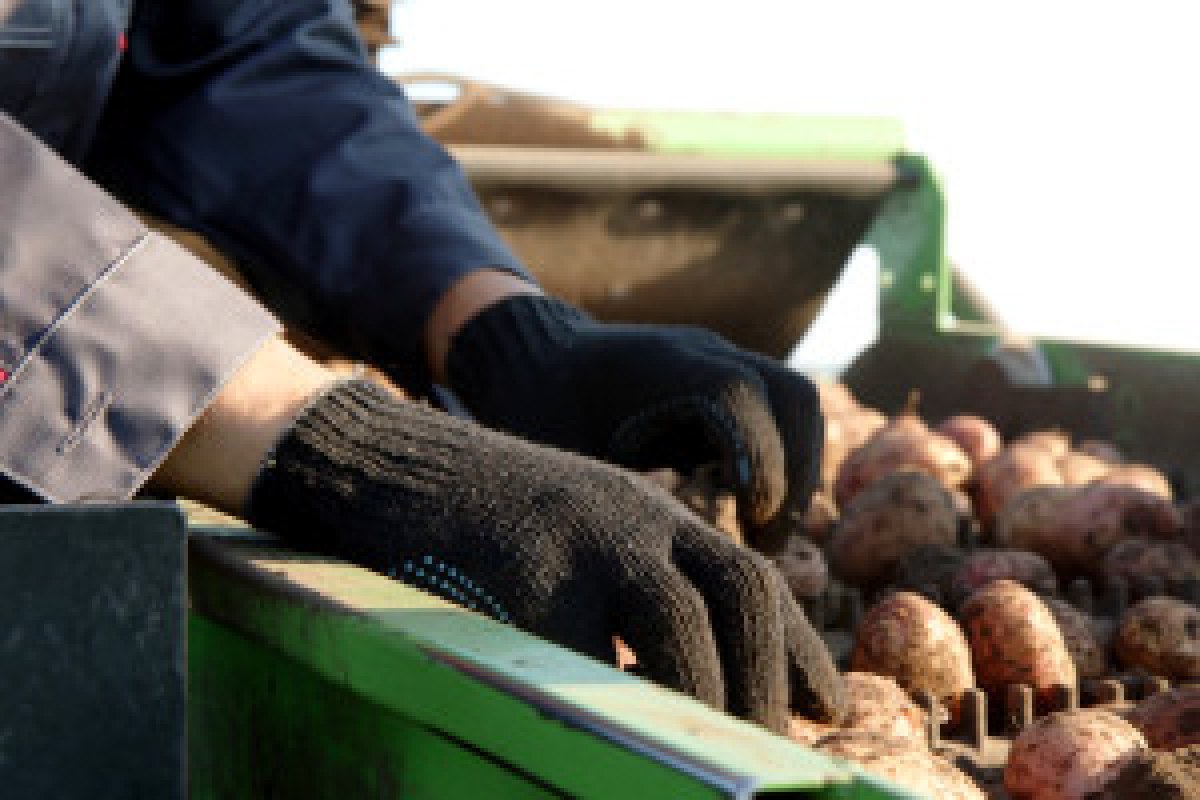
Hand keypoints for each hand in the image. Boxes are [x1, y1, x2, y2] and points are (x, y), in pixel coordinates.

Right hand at [245, 380, 844, 730]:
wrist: (395, 464)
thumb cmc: (489, 516)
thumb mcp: (586, 530)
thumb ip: (642, 581)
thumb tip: (694, 674)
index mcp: (653, 513)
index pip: (753, 577)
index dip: (799, 650)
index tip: (829, 706)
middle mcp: (631, 519)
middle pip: (735, 596)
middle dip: (765, 684)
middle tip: (771, 750)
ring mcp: (577, 542)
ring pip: (678, 631)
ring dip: (704, 706)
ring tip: (707, 759)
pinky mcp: (519, 574)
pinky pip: (584, 661)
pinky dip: (612, 708)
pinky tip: (616, 736)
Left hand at [446, 295, 822, 551]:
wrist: (530, 359)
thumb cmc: (542, 416)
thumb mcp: (572, 465)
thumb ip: (627, 510)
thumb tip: (678, 583)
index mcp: (660, 364)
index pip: (739, 399)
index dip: (758, 468)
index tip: (749, 538)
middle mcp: (702, 351)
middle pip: (793, 397)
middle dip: (795, 478)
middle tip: (764, 545)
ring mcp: (721, 357)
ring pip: (798, 403)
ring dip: (799, 471)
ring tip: (763, 533)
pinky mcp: (728, 376)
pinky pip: (785, 410)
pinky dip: (786, 459)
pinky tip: (752, 510)